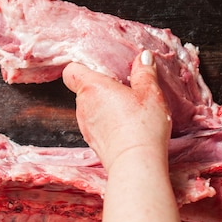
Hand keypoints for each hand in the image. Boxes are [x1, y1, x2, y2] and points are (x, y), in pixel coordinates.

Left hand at [62, 50, 171, 170]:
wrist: (136, 164)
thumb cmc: (141, 127)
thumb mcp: (150, 93)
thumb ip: (145, 72)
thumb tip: (144, 58)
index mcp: (92, 87)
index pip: (71, 71)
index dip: (82, 66)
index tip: (99, 67)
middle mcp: (83, 106)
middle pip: (84, 89)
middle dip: (101, 86)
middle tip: (123, 88)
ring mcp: (86, 126)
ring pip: (90, 108)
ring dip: (104, 106)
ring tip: (128, 109)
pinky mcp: (93, 142)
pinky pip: (96, 125)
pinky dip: (107, 123)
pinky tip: (126, 126)